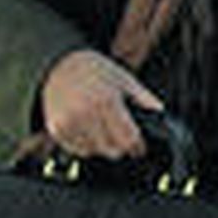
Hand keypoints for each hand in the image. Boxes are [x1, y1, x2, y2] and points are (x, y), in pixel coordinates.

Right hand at [40, 49, 163, 159]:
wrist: (61, 65)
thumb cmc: (97, 71)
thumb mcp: (125, 79)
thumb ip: (144, 98)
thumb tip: (161, 114)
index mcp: (107, 100)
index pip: (128, 138)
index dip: (138, 146)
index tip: (140, 148)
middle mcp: (85, 113)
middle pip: (111, 149)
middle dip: (121, 147)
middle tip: (123, 137)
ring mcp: (69, 122)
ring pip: (93, 152)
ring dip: (102, 146)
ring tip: (104, 129)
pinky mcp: (56, 129)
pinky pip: (76, 150)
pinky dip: (85, 146)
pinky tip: (89, 130)